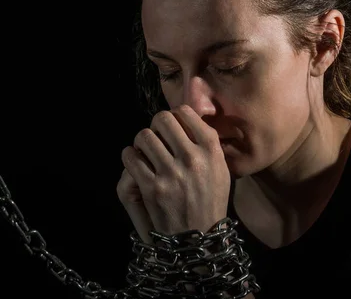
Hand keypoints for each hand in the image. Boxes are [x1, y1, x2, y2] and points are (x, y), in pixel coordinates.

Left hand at [117, 105, 230, 243]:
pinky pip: (130, 157)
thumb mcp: (221, 169)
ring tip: (145, 151)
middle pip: (162, 119)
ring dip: (141, 142)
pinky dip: (130, 157)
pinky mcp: (152, 187)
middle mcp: (193, 158)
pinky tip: (136, 163)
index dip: (175, 116)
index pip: (185, 112)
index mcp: (211, 149)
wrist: (198, 237)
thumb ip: (208, 143)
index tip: (172, 127)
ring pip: (143, 136)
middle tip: (156, 137)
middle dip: (155, 126)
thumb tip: (189, 117)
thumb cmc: (210, 200)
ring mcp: (171, 173)